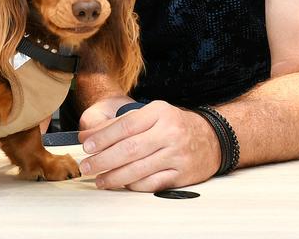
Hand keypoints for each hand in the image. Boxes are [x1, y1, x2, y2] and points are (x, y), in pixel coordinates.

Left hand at [76, 100, 219, 191]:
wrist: (212, 139)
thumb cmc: (174, 125)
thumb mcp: (152, 115)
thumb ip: (120, 123)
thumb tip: (88, 135)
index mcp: (160, 112)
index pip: (126, 125)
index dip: (103, 137)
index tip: (86, 146)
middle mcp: (170, 132)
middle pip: (129, 149)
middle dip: (103, 159)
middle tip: (86, 166)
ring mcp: (177, 155)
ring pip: (139, 169)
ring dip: (114, 177)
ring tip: (99, 180)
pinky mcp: (182, 174)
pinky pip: (152, 184)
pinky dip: (133, 185)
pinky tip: (121, 184)